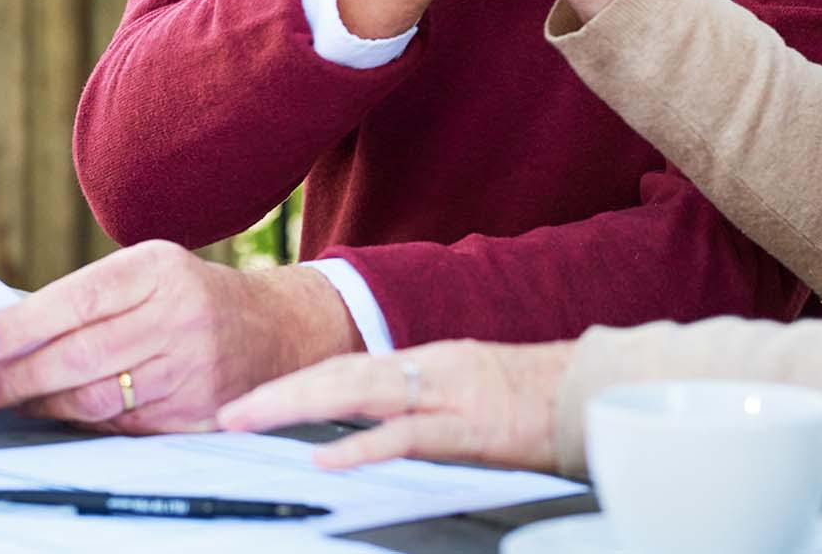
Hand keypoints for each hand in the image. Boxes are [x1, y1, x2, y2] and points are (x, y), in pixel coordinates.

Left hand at [0, 242, 360, 431]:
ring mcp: (188, 368)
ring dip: (42, 403)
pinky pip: (120, 423)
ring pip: (96, 398)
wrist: (273, 330)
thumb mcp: (151, 270)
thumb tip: (11, 329)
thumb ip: (90, 295)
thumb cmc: (190, 296)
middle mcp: (178, 318)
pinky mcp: (192, 412)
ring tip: (8, 399)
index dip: (23, 324)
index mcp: (160, 270)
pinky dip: (81, 420)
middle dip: (19, 375)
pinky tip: (58, 411)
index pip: (80, 299)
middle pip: (81, 356)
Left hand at [217, 338, 575, 472]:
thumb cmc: (536, 401)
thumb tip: (368, 428)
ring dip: (299, 406)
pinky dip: (364, 447)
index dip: (294, 383)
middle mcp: (430, 368)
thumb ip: (420, 407)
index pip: (346, 367)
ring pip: (360, 393)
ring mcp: (449, 395)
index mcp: (426, 362)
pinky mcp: (472, 429)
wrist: (594, 393)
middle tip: (227, 412)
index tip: (248, 402)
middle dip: (280, 393)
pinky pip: (409, 436)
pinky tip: (327, 459)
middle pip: (340, 373)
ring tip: (251, 421)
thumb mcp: (468, 395)